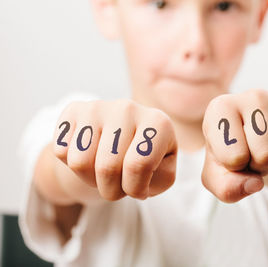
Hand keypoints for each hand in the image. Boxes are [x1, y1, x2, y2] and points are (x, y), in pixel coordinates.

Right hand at [53, 99, 176, 200]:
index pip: (138, 166)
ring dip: (90, 180)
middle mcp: (128, 108)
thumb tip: (136, 173)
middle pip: (106, 167)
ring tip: (105, 172)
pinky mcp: (74, 110)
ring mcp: (99, 106)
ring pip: (79, 162)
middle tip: (119, 186)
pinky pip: (61, 151)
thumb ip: (160, 179)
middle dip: (111, 190)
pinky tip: (89, 156)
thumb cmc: (147, 160)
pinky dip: (71, 166)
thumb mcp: (163, 174)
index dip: (134, 189)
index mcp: (158, 123)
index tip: (138, 191)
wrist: (125, 136)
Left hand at [202, 90, 267, 202]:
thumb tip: (254, 184)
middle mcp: (253, 96)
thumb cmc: (234, 154)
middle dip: (262, 167)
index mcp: (221, 109)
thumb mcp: (219, 175)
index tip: (235, 155)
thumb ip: (226, 188)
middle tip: (256, 155)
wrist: (259, 138)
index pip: (234, 158)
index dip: (237, 168)